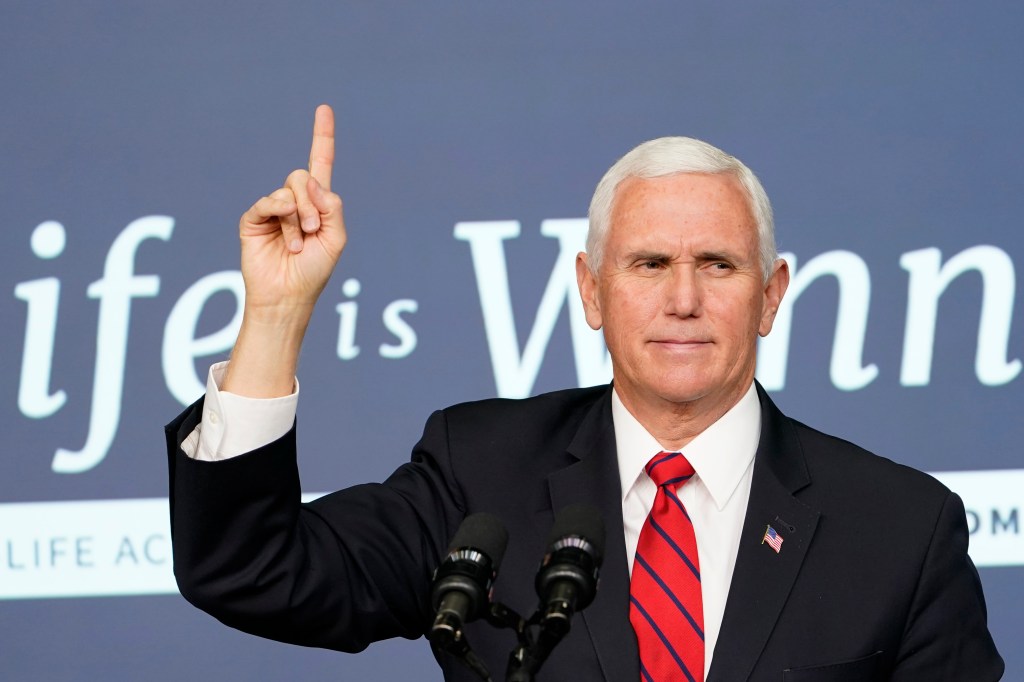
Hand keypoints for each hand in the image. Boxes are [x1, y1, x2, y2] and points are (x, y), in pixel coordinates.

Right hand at [238, 104, 345, 316]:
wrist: (288, 296)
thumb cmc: (314, 271)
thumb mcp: (336, 238)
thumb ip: (332, 206)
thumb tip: (310, 181)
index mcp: (318, 204)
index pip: (321, 164)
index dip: (322, 137)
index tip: (324, 108)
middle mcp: (295, 201)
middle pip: (303, 176)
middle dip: (312, 203)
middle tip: (312, 230)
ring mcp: (273, 209)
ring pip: (289, 189)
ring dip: (299, 217)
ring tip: (298, 244)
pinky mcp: (254, 218)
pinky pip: (267, 202)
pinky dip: (280, 215)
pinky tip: (287, 238)